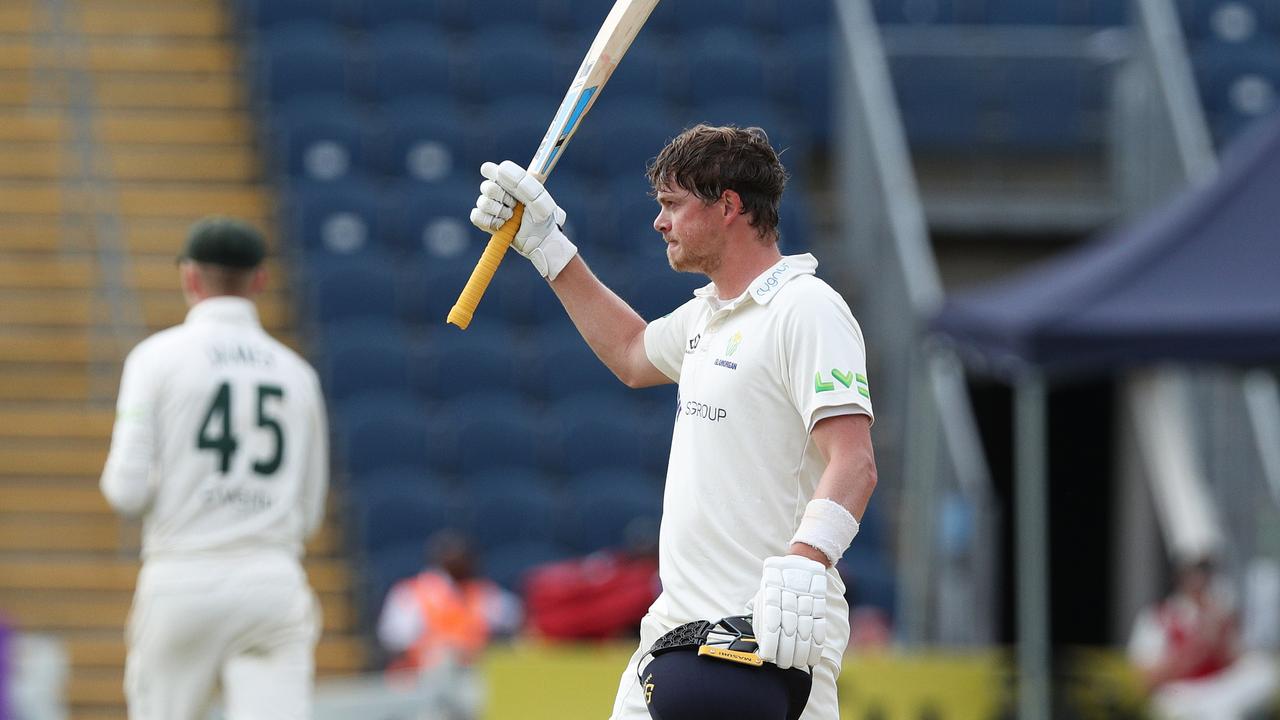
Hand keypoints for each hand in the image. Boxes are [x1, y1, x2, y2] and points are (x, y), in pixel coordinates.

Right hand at [469, 160, 576, 280]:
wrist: (542, 241)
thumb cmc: (544, 218)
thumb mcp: (539, 199)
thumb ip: (523, 182)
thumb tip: (500, 169)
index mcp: (511, 182)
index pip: (491, 169)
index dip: (491, 171)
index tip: (500, 178)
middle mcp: (499, 193)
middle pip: (486, 186)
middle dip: (500, 196)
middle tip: (514, 205)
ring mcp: (492, 208)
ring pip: (482, 202)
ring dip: (498, 211)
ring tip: (511, 217)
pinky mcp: (486, 222)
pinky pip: (476, 216)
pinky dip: (489, 221)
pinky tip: (502, 225)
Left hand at [751, 555, 826, 669]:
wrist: (800, 563)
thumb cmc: (777, 585)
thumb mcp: (764, 594)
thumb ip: (761, 616)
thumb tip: (759, 641)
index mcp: (772, 594)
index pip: (771, 622)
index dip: (770, 642)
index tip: (767, 657)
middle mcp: (789, 598)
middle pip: (789, 630)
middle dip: (786, 652)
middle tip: (783, 665)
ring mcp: (806, 601)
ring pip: (805, 630)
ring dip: (801, 652)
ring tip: (797, 665)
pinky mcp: (820, 604)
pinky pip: (820, 626)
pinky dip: (817, 644)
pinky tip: (813, 656)